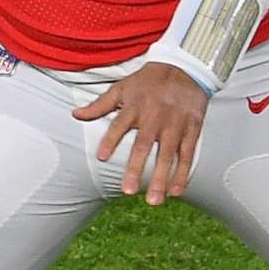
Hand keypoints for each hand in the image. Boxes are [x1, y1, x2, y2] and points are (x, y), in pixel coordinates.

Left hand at [74, 62, 209, 206]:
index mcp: (135, 106)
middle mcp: (155, 116)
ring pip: (168, 154)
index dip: (110, 140)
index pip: (119, 125)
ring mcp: (175, 123)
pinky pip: (188, 154)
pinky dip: (183, 173)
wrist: (184, 68)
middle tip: (127, 191)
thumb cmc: (148, 81)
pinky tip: (177, 191)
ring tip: (154, 201)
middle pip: (144, 145)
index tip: (102, 158)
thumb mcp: (122, 88)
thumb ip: (100, 105)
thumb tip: (75, 115)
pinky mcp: (193, 127)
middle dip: (136, 168)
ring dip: (161, 178)